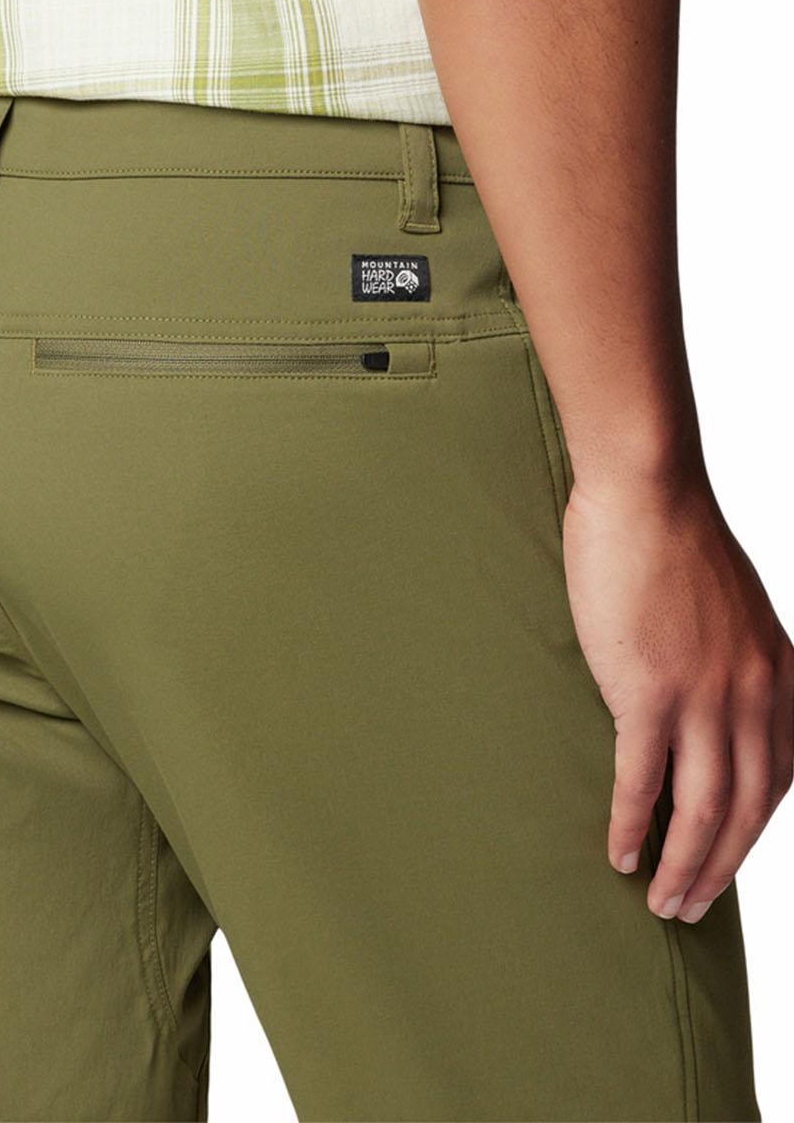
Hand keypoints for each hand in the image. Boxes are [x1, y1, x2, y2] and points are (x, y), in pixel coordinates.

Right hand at [562, 472, 792, 922]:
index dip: (752, 829)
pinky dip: (635, 826)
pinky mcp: (648, 690)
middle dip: (721, 867)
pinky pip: (644, 780)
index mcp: (780, 673)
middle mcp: (755, 693)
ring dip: (684, 866)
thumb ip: (733, 658)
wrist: (646, 491)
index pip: (780, 775)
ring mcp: (705, 695)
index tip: (725, 858)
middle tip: (693, 906)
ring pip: (704, 809)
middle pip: (748, 808)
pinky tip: (621, 854)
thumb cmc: (674, 535)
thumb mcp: (732, 608)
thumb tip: (708, 693)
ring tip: (661, 902)